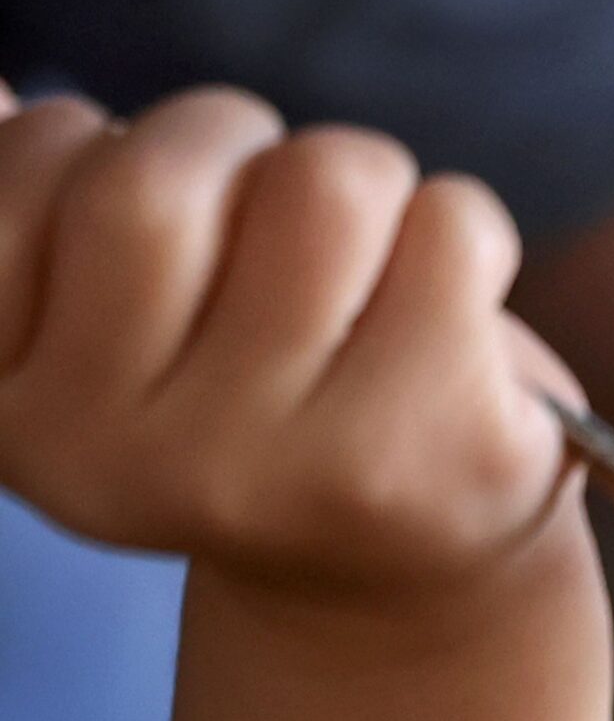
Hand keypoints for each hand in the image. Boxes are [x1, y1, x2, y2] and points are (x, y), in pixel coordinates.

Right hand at [0, 79, 587, 604]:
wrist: (408, 580)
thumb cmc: (254, 404)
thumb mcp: (119, 330)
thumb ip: (44, 222)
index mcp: (19, 416)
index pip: (22, 178)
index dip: (100, 147)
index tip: (163, 219)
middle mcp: (127, 462)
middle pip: (155, 182)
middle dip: (226, 141)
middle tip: (270, 206)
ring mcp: (277, 469)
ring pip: (322, 184)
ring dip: (357, 179)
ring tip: (362, 259)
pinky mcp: (422, 451)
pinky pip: (452, 228)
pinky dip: (463, 231)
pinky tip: (446, 312)